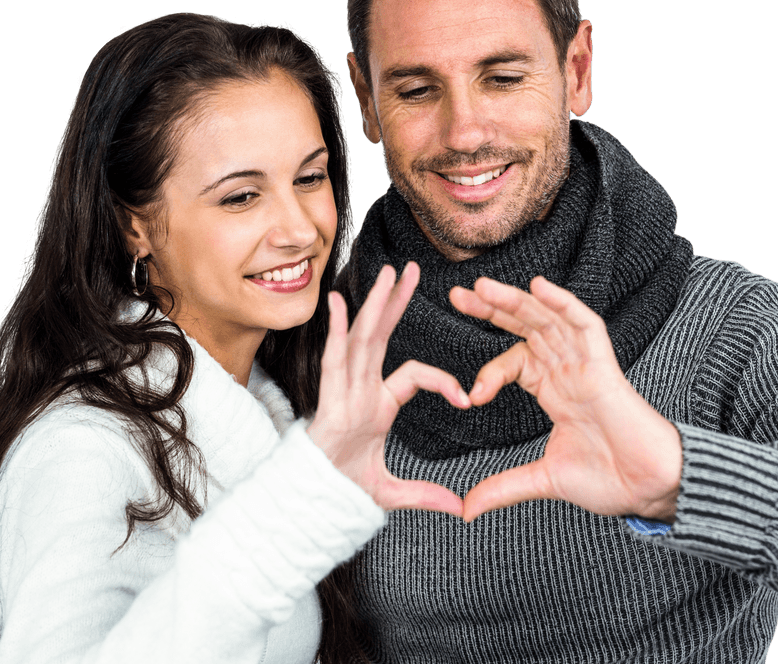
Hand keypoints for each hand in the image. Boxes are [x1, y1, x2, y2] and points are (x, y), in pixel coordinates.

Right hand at [307, 262, 470, 515]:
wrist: (311, 503)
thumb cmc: (342, 490)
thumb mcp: (391, 492)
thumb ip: (424, 495)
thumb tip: (460, 509)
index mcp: (379, 403)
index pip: (415, 375)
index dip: (442, 382)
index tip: (466, 400)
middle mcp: (361, 389)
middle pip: (382, 335)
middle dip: (395, 301)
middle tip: (410, 268)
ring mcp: (344, 391)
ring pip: (362, 339)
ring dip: (374, 304)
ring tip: (387, 273)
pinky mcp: (329, 401)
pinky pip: (334, 360)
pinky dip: (337, 331)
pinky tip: (338, 303)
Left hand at [449, 276, 682, 522]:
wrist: (645, 488)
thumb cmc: (608, 479)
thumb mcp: (543, 480)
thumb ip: (503, 488)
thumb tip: (466, 509)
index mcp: (555, 390)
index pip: (515, 361)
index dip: (489, 370)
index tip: (471, 396)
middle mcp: (568, 371)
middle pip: (526, 328)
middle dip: (493, 310)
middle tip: (458, 296)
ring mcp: (585, 365)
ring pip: (548, 320)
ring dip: (516, 302)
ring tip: (483, 287)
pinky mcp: (604, 366)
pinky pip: (585, 325)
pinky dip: (564, 304)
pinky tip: (539, 286)